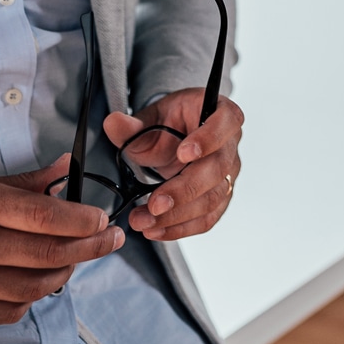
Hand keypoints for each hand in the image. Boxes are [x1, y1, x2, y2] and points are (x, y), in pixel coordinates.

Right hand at [0, 156, 122, 325]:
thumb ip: (22, 181)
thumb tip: (63, 169)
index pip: (46, 217)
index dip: (83, 220)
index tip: (102, 218)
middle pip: (49, 254)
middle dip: (90, 247)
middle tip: (110, 238)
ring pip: (35, 286)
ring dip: (64, 273)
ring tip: (75, 259)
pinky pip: (10, 310)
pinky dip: (32, 296)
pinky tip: (37, 281)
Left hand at [102, 90, 242, 242]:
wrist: (176, 139)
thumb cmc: (171, 123)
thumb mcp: (151, 118)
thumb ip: (132, 124)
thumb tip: (113, 123)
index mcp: (221, 113)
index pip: (226, 121)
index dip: (208, 138)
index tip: (183, 153)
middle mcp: (230, 144)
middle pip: (217, 169)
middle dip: (184, 190)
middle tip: (155, 204)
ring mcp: (228, 174)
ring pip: (212, 199)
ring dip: (177, 215)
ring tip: (145, 221)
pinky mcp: (221, 199)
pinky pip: (206, 219)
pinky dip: (180, 228)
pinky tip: (156, 230)